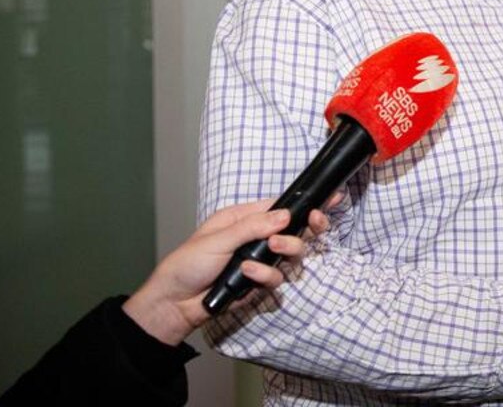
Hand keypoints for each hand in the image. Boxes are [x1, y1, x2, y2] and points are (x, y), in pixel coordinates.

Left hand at [123, 195, 338, 345]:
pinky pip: (277, 277)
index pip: (280, 206)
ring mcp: (260, 261)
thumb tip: (284, 215)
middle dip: (307, 226)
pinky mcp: (259, 283)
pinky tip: (247, 275)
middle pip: (295, 229)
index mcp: (244, 218)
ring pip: (292, 253)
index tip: (327, 199)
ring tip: (271, 248)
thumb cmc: (187, 263)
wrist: (174, 304)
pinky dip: (265, 275)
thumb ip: (252, 227)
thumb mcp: (218, 238)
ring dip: (286, 249)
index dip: (303, 203)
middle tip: (313, 221)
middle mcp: (256, 237)